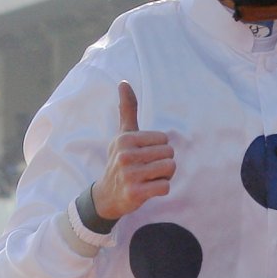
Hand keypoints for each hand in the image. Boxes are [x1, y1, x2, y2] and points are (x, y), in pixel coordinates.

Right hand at [91, 82, 175, 222]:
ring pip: (169, 169)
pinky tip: (147, 189)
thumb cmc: (121, 160)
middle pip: (169, 154)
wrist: (107, 195)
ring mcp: (129, 175)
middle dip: (163, 163)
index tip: (145, 156)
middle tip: (146, 169)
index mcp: (126, 139)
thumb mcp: (123, 135)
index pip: (165, 139)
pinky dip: (161, 189)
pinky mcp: (135, 193)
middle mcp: (125, 155)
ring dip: (164, 176)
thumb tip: (124, 82)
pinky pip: (165, 187)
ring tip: (148, 178)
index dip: (160, 149)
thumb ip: (127, 109)